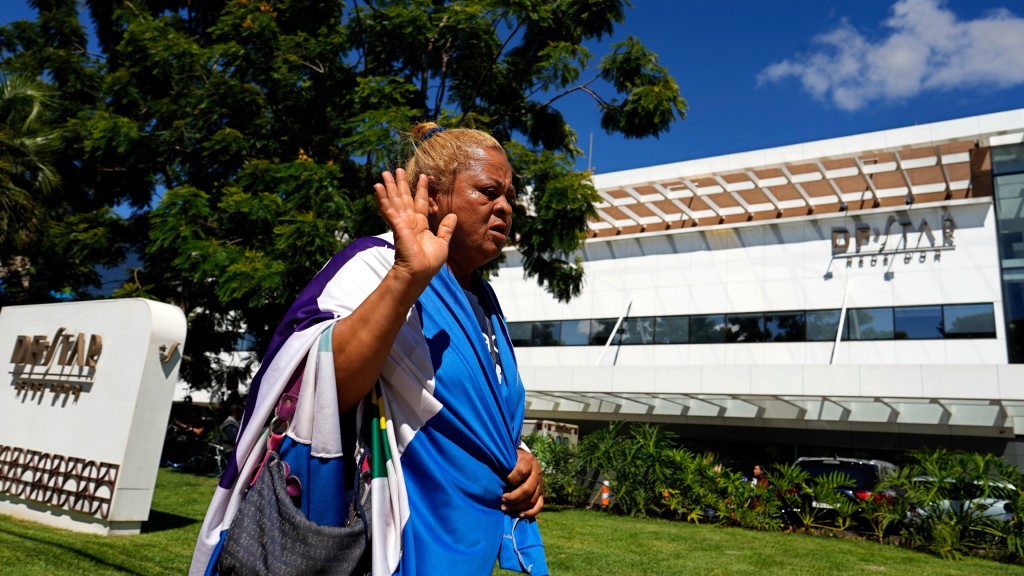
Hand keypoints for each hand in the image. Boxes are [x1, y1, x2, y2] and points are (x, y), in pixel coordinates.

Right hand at [374, 169, 456, 289]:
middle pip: (404, 198)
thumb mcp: (442, 243)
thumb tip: (453, 215)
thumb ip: (446, 229)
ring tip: (386, 172)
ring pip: (395, 200)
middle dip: (401, 184)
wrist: (419, 273)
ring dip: (390, 186)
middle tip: (398, 169)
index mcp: (420, 225)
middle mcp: (409, 222)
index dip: (421, 189)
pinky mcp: (396, 226)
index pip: (420, 202)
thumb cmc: (429, 262)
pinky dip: (382, 198)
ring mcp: (401, 223)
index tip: (424, 176)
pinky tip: (377, 186)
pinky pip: (388, 209)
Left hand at [502, 448, 543, 517]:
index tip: (502, 481)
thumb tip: (492, 480)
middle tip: (502, 499)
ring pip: (532, 499)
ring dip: (517, 506)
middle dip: (513, 497)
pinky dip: (530, 512)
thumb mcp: (507, 459)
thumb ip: (503, 466)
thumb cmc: (509, 461)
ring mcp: (540, 484)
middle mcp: (537, 472)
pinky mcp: (541, 493)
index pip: (522, 471)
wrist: (521, 460)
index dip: (512, 478)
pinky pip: (539, 505)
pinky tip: (519, 514)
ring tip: (504, 507)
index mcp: (528, 461)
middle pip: (527, 489)